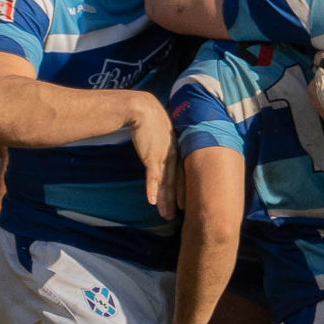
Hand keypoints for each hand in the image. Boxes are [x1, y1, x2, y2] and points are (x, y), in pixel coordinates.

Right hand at [127, 93, 178, 219]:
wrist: (140, 107)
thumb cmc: (148, 117)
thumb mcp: (159, 132)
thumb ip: (162, 142)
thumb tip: (159, 148)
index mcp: (175, 150)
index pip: (180, 174)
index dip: (181, 190)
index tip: (183, 204)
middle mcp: (172, 155)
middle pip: (175, 182)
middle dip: (174, 201)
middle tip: (174, 216)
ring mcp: (163, 156)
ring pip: (165, 183)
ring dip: (165, 200)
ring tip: (166, 215)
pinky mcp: (151, 156)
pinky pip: (153, 176)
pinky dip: (152, 189)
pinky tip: (152, 202)